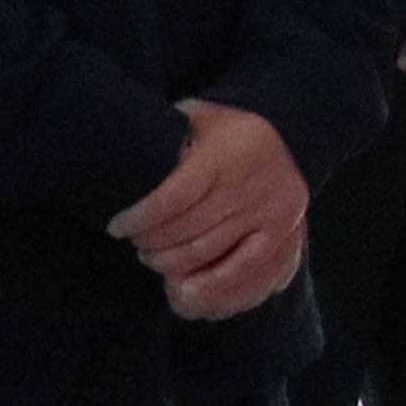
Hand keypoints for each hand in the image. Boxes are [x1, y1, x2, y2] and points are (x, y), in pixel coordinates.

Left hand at [108, 97, 309, 320]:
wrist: (288, 135)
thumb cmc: (227, 129)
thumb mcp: (197, 116)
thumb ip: (166, 133)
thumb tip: (121, 153)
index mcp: (226, 155)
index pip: (172, 197)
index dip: (139, 218)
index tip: (116, 227)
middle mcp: (252, 184)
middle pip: (186, 229)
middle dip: (150, 243)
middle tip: (135, 243)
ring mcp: (271, 211)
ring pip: (206, 251)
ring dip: (170, 263)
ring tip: (153, 258)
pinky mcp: (283, 232)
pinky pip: (242, 268)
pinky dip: (210, 283)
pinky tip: (184, 288)